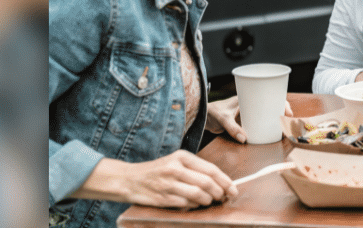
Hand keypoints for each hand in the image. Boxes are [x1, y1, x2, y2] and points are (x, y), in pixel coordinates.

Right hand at [76, 150, 237, 207]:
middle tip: (222, 198)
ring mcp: (168, 183)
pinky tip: (194, 205)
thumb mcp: (176, 162)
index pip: (211, 169)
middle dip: (219, 193)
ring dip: (207, 201)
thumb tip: (220, 182)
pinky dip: (193, 206)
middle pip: (207, 183)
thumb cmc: (157, 171)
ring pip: (198, 194)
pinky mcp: (162, 197)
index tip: (233, 189)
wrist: (128, 179)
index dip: (225, 181)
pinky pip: (185, 204)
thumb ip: (196, 169)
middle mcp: (176, 168)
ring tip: (208, 201)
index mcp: (182, 157)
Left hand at [205, 96, 293, 143]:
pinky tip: (271, 133)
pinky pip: (259, 123)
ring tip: (283, 128)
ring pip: (266, 114)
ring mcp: (247, 113)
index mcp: (247, 98)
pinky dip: (266, 127)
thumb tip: (245, 139)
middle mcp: (249, 104)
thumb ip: (232, 128)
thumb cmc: (211, 112)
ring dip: (274, 120)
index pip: (268, 95)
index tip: (287, 111)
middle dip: (281, 111)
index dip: (280, 102)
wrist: (201, 117)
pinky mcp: (244, 122)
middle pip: (270, 105)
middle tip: (289, 120)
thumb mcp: (222, 118)